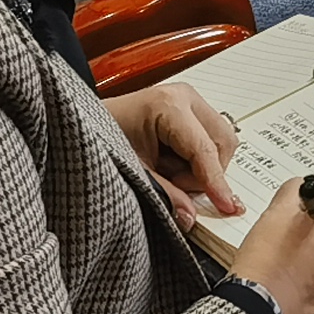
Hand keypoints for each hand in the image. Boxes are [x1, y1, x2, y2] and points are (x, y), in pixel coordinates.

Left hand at [104, 79, 241, 227]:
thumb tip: (191, 217)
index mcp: (169, 106)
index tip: (228, 207)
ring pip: (220, 142)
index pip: (204, 150)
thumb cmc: (103, 139)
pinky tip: (172, 164)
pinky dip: (198, 160)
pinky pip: (210, 139)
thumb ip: (165, 195)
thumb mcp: (133, 173)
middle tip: (177, 187)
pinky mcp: (190, 109)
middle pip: (221, 143)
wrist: (85, 124)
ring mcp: (189, 100)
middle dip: (207, 173)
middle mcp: (185, 96)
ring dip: (203, 167)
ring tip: (169, 174)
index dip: (217, 183)